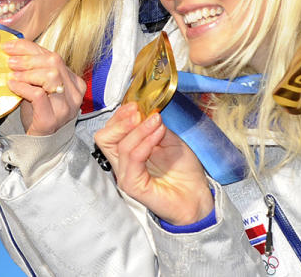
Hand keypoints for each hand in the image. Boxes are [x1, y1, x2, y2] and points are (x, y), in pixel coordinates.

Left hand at [3, 39, 87, 135]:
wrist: (42, 143)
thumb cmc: (39, 113)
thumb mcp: (39, 87)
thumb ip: (34, 70)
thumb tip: (14, 51)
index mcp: (74, 82)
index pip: (53, 56)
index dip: (29, 48)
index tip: (10, 46)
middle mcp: (74, 93)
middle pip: (54, 62)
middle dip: (28, 58)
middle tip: (11, 61)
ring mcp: (65, 107)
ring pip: (50, 76)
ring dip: (27, 72)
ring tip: (12, 75)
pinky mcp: (52, 119)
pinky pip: (39, 95)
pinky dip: (23, 87)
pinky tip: (13, 86)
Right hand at [94, 102, 213, 225]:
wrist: (197, 196)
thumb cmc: (184, 172)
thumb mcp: (169, 140)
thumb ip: (155, 127)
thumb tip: (147, 111)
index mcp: (128, 152)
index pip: (110, 131)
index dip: (120, 116)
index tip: (136, 104)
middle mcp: (123, 164)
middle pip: (104, 138)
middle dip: (120, 121)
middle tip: (139, 112)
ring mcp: (126, 175)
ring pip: (119, 146)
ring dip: (139, 129)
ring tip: (156, 122)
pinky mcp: (133, 186)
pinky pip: (133, 159)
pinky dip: (145, 143)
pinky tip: (157, 134)